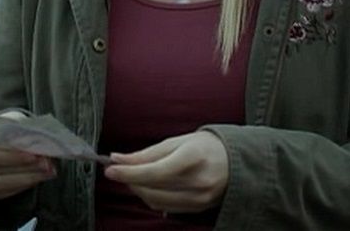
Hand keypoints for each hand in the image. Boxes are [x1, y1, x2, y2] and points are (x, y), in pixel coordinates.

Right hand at [0, 111, 56, 200]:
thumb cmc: (1, 127)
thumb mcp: (9, 120)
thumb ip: (19, 128)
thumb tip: (34, 139)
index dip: (11, 154)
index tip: (34, 153)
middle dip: (22, 166)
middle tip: (45, 162)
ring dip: (26, 177)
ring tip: (48, 169)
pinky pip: (2, 193)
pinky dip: (22, 185)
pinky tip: (39, 177)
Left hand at [103, 131, 228, 213]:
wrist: (238, 162)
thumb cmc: (206, 147)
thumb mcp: (178, 141)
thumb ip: (147, 153)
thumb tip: (117, 159)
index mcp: (194, 156)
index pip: (155, 171)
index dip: (129, 172)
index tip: (111, 168)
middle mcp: (198, 180)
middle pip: (153, 187)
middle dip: (131, 179)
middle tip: (119, 169)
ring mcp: (200, 198)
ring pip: (156, 201)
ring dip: (139, 190)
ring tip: (135, 176)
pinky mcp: (198, 208)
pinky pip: (165, 208)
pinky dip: (152, 198)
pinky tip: (150, 186)